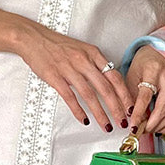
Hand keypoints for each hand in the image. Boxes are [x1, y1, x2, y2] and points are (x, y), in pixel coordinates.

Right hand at [11, 23, 133, 130]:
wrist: (33, 38)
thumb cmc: (57, 45)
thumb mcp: (82, 49)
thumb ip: (95, 64)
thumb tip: (109, 82)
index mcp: (93, 54)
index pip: (115, 76)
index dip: (125, 94)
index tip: (131, 108)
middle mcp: (84, 61)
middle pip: (105, 88)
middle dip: (117, 108)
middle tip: (123, 122)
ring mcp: (69, 69)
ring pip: (89, 95)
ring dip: (100, 113)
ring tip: (106, 126)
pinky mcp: (55, 77)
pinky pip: (70, 97)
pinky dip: (78, 111)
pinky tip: (84, 120)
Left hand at [126, 48, 164, 139]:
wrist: (159, 52)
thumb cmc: (144, 63)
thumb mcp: (132, 75)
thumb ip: (131, 96)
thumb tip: (132, 119)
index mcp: (153, 70)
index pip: (146, 96)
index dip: (139, 113)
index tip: (133, 126)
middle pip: (163, 107)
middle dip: (151, 124)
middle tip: (141, 131)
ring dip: (161, 126)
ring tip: (149, 130)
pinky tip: (161, 128)